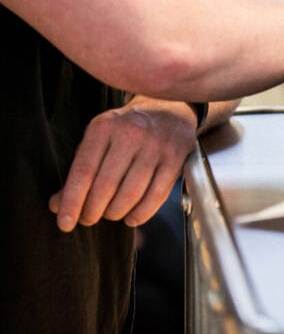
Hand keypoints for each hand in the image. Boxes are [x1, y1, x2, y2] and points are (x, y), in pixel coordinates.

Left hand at [48, 96, 197, 231]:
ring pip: (131, 194)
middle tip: (89, 218)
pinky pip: (156, 195)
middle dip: (93, 211)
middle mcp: (132, 133)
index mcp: (105, 127)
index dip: (72, 201)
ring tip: (110, 214)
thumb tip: (58, 206)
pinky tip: (131, 217)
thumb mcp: (99, 141)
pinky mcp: (176, 157)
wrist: (169, 110)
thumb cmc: (126, 131)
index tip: (65, 223)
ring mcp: (157, 145)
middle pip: (106, 185)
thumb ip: (80, 171)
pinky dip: (141, 214)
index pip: (84, 171)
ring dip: (116, 213)